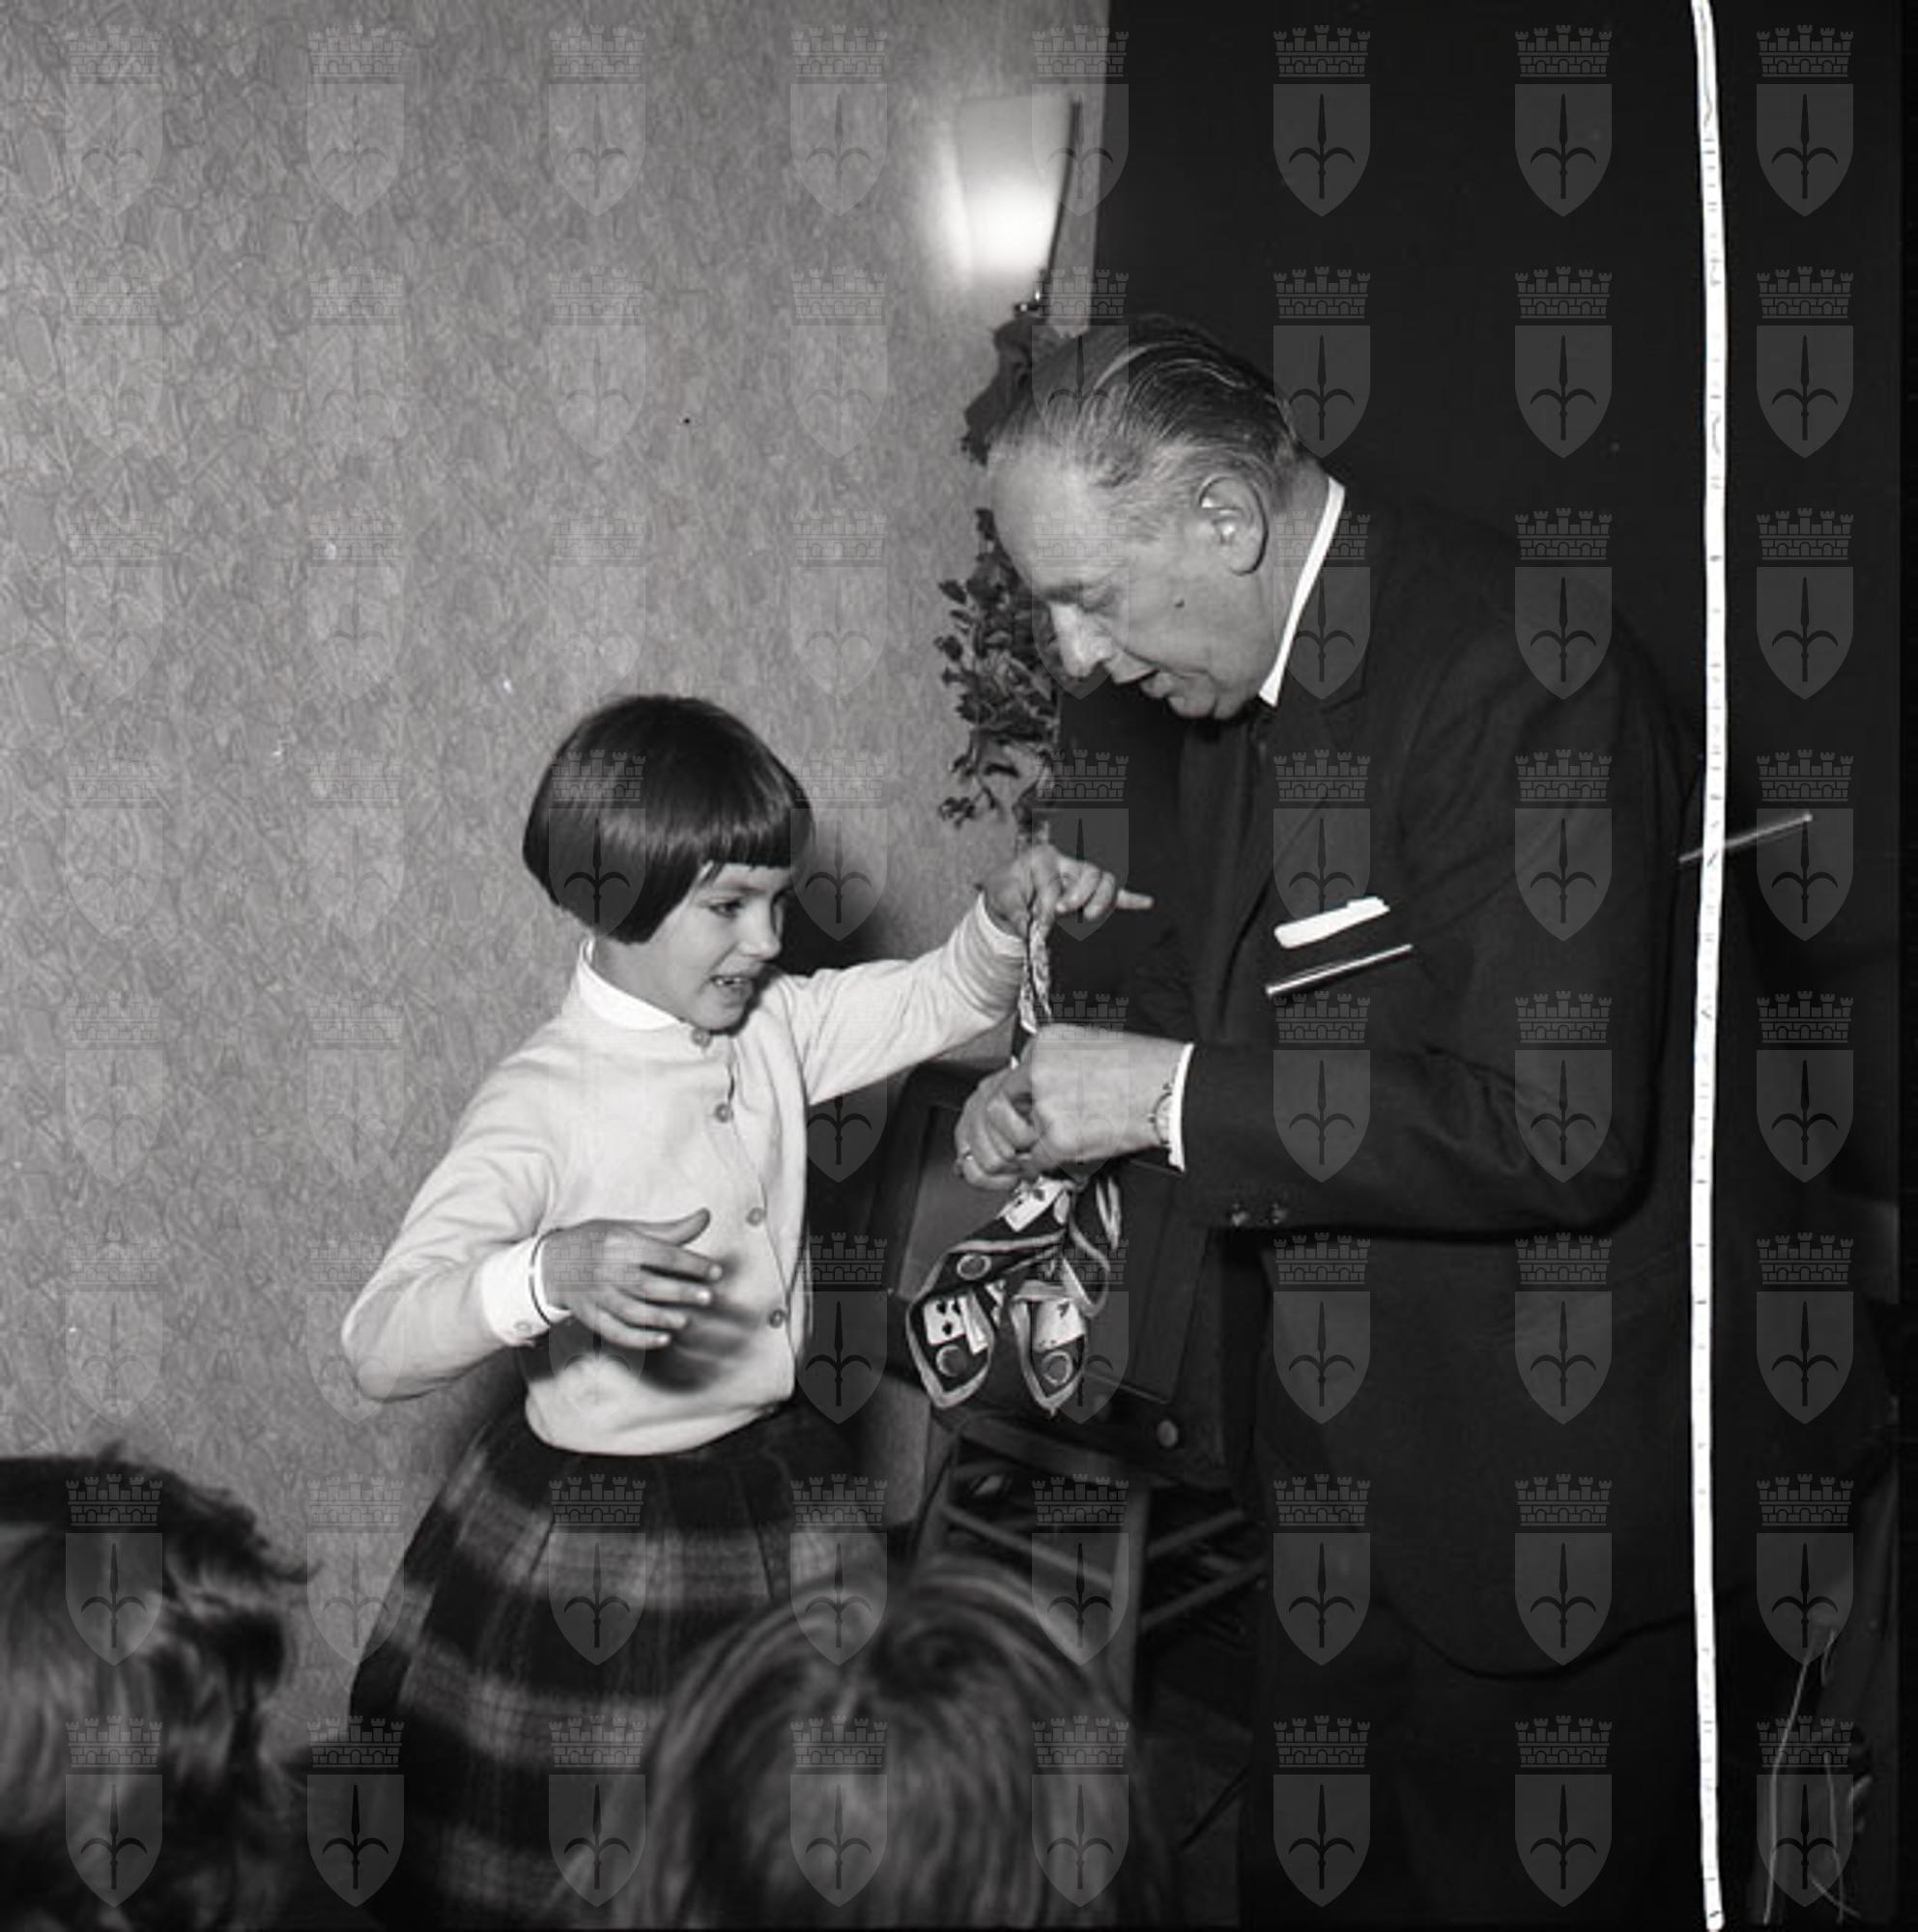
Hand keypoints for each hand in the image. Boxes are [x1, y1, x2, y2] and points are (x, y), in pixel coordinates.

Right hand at [539, 1210, 720, 1349]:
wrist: (550, 1263)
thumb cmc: (596, 1241)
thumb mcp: (629, 1228)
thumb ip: (669, 1230)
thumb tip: (706, 1217)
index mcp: (621, 1243)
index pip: (663, 1254)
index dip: (692, 1264)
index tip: (715, 1272)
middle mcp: (609, 1270)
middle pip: (649, 1285)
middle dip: (681, 1293)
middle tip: (708, 1298)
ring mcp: (598, 1295)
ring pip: (633, 1311)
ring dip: (662, 1318)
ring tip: (686, 1320)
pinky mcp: (591, 1316)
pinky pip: (616, 1332)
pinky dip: (640, 1339)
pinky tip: (663, 1339)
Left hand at [954, 1028, 1185, 1180]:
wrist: (1170, 1087)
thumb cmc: (1142, 1068)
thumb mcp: (1088, 1049)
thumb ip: (1054, 1069)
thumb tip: (1036, 1097)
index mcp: (1044, 1044)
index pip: (1004, 1079)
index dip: (1007, 1106)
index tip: (1009, 1121)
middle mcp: (1039, 1071)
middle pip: (998, 1109)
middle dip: (1009, 1132)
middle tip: (1024, 1143)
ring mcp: (1047, 1105)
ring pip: (1016, 1137)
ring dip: (1031, 1148)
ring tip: (1058, 1144)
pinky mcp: (1059, 1136)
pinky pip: (1037, 1160)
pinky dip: (1047, 1165)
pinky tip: (1069, 1154)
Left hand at [981, 837, 1152, 937]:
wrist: (1008, 892)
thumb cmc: (1006, 889)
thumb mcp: (1001, 897)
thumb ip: (1015, 914)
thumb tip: (1030, 930)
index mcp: (1043, 856)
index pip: (1053, 880)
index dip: (1046, 904)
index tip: (1038, 924)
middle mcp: (1067, 862)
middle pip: (1088, 873)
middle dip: (1078, 895)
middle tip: (1061, 913)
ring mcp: (1081, 876)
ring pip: (1105, 881)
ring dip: (1101, 899)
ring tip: (1088, 916)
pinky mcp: (1089, 892)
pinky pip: (1114, 893)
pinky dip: (1129, 899)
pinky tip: (1146, 902)